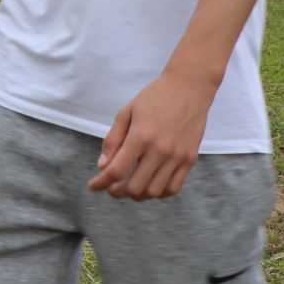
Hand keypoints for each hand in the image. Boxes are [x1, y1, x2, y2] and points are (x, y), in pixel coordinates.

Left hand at [88, 69, 216, 200]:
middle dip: (117, 191)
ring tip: (129, 187)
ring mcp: (178, 157)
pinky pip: (174, 188)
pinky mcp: (191, 159)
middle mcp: (160, 150)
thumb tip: (102, 166)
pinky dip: (159, 193)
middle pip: (135, 187)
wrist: (189, 89)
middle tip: (110, 187)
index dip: (101, 182)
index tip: (92, 186)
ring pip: (154, 192)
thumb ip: (112, 140)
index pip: (116, 170)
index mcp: (140, 137)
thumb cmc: (154, 98)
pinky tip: (149, 186)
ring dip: (138, 195)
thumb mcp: (126, 113)